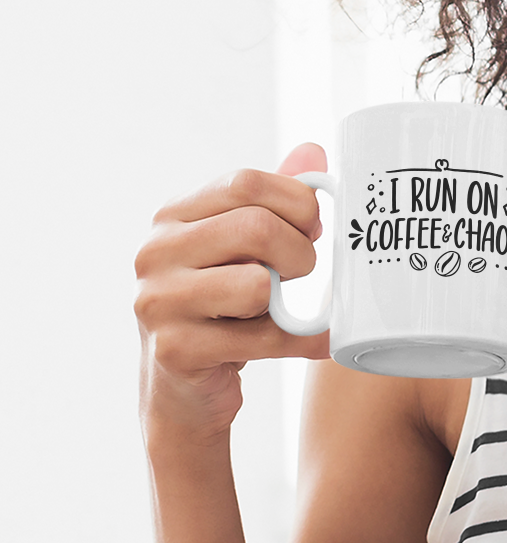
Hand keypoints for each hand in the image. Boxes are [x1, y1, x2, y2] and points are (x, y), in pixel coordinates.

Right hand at [134, 143, 330, 444]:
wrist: (183, 390)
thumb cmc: (222, 309)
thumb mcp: (243, 249)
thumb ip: (274, 199)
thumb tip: (314, 152)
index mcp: (173, 216)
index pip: (245, 182)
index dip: (296, 203)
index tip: (312, 229)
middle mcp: (155, 251)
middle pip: (255, 227)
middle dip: (300, 253)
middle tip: (302, 275)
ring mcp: (158, 301)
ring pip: (257, 284)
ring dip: (290, 301)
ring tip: (284, 309)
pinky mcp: (175, 349)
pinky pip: (260, 339)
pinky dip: (301, 341)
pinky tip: (314, 341)